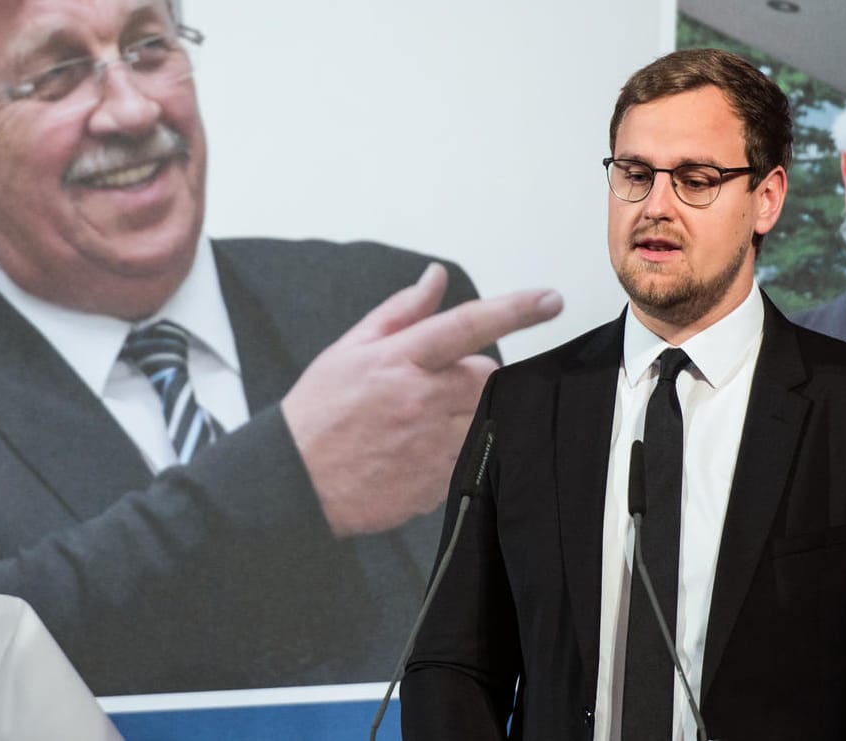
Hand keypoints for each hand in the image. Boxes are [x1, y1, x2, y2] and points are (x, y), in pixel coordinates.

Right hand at [281, 263, 561, 535]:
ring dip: (467, 413)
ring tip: (424, 421)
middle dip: (473, 376)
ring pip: (483, 418)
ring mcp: (432, 444)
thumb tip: (436, 278)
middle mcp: (421, 400)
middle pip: (487, 376)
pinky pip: (468, 456)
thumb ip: (401, 311)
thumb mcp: (351, 349)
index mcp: (399, 360)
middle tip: (435, 387)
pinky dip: (452, 449)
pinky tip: (415, 452)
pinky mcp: (437, 481)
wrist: (295, 482)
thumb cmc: (318, 413)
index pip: (468, 325)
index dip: (515, 309)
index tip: (550, 300)